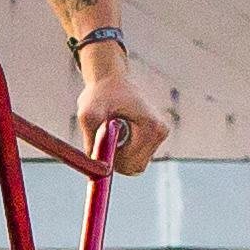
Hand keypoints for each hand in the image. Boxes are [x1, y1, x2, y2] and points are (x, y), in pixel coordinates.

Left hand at [69, 52, 172, 174]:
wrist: (110, 79)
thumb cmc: (99, 94)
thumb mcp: (88, 115)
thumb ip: (90, 141)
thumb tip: (95, 169)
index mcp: (150, 126)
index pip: (129, 163)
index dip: (109, 160)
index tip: (97, 145)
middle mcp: (161, 131)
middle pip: (135, 167)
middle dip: (115, 160)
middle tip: (102, 140)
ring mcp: (161, 134)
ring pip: (135, 164)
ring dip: (119, 154)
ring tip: (111, 131)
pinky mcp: (156, 136)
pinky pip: (137, 156)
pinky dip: (124, 150)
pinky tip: (120, 130)